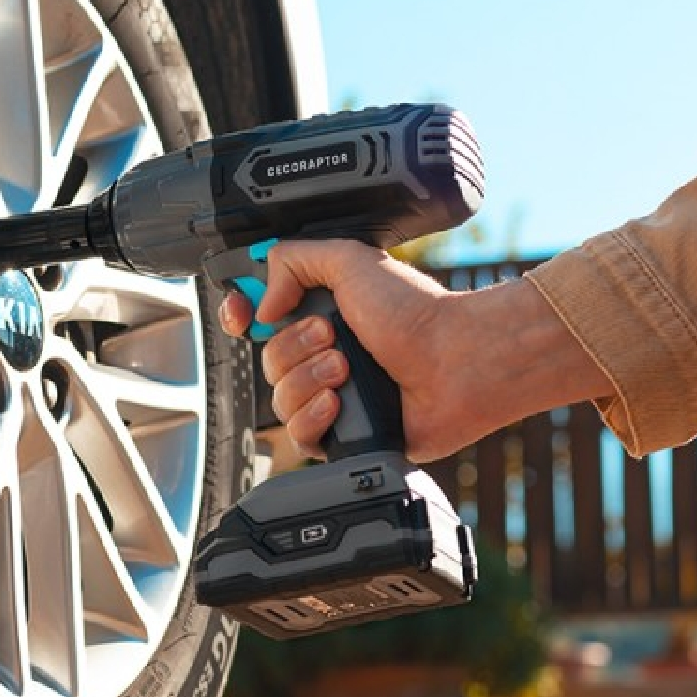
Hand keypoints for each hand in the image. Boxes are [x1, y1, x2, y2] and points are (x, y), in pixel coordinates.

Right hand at [218, 240, 612, 462]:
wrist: (456, 363)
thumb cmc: (417, 313)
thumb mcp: (349, 260)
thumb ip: (292, 260)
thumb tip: (262, 304)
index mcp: (320, 312)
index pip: (258, 316)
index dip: (241, 316)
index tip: (244, 315)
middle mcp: (322, 354)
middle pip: (265, 360)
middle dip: (294, 348)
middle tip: (333, 337)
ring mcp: (331, 395)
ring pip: (279, 399)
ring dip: (308, 381)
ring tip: (347, 370)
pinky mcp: (342, 434)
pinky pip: (298, 436)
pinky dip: (313, 417)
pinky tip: (339, 403)